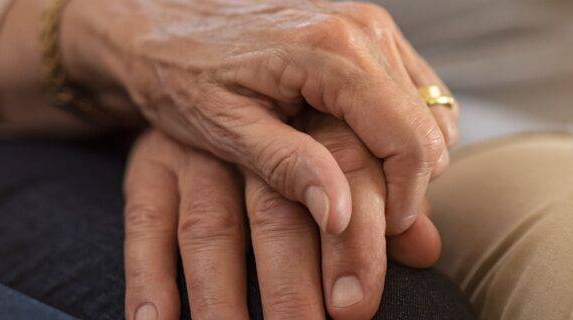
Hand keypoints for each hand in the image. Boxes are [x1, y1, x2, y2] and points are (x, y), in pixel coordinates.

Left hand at [64, 0, 459, 235]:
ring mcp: (369, 26)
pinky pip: (413, 92)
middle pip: (428, 128)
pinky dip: (398, 130)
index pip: (409, 139)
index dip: (406, 198)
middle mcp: (363, 29)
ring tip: (351, 182)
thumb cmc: (182, 73)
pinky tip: (353, 148)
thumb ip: (288, 167)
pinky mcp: (366, 33)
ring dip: (404, 157)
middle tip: (360, 215)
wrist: (162, 22)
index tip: (380, 232)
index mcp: (332, 51)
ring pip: (428, 111)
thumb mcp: (225, 129)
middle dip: (407, 183)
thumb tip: (342, 215)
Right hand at [123, 114, 440, 318]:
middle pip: (274, 216)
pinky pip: (145, 223)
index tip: (356, 307)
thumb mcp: (334, 145)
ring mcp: (195, 150)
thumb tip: (427, 250)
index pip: (342, 180)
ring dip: (220, 300)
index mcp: (310, 117)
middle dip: (291, 286)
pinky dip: (148, 278)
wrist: (200, 69)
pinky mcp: (149, 163)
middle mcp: (250, 133)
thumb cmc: (288, 122)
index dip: (355, 246)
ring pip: (209, 230)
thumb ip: (377, 196)